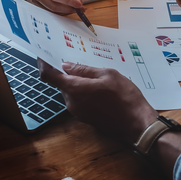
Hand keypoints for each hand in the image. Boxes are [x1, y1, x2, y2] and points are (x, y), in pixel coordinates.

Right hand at [28, 0, 83, 14]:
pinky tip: (66, 8)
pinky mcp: (36, 5)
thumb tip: (78, 1)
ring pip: (52, 10)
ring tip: (73, 8)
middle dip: (68, 8)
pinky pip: (50, 12)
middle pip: (53, 5)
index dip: (68, 1)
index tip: (78, 4)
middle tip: (78, 9)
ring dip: (65, 11)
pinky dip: (60, 12)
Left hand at [39, 59, 157, 144]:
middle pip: (61, 83)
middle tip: (78, 60)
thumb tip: (66, 66)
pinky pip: (78, 100)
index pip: (49, 76)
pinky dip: (83, 91)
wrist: (137, 124)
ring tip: (95, 74)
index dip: (43, 64)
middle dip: (66, 72)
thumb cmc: (125, 97)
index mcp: (75, 89)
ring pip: (70, 92)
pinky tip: (99, 88)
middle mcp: (71, 102)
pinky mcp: (85, 117)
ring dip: (77, 82)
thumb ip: (85, 70)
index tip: (43, 55)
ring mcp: (78, 112)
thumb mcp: (108, 75)